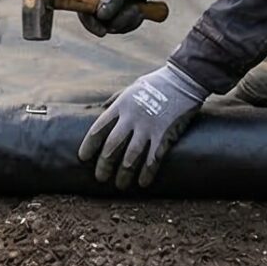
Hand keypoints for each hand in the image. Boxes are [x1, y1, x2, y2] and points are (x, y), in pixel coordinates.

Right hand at [77, 0, 162, 35]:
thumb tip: (101, 16)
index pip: (82, 11)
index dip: (89, 24)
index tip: (102, 32)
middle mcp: (96, 2)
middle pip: (99, 23)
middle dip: (118, 21)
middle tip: (134, 10)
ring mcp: (106, 10)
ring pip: (113, 27)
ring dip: (128, 20)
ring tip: (137, 6)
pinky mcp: (117, 15)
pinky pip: (122, 27)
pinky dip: (133, 21)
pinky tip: (139, 9)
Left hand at [79, 63, 208, 188]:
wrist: (183, 80)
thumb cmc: (156, 84)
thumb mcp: (130, 88)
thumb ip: (115, 100)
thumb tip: (100, 109)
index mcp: (121, 106)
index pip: (98, 128)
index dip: (89, 145)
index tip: (83, 158)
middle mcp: (131, 118)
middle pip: (112, 146)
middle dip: (104, 164)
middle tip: (100, 178)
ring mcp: (148, 127)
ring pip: (130, 156)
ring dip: (124, 173)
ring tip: (120, 185)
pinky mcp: (164, 135)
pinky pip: (153, 159)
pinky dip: (147, 173)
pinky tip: (142, 183)